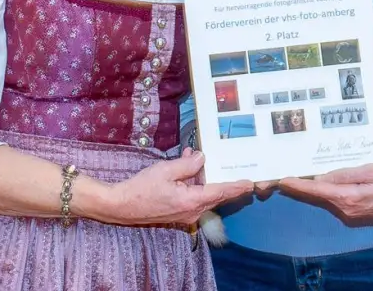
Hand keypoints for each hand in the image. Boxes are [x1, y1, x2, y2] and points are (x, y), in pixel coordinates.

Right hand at [88, 150, 252, 228]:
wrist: (121, 206)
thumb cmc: (141, 188)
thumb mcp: (165, 170)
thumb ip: (187, 165)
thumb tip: (202, 158)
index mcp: (192, 200)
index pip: (221, 192)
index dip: (236, 187)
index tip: (250, 183)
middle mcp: (192, 211)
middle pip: (215, 195)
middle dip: (224, 182)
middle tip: (237, 170)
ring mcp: (185, 214)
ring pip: (203, 195)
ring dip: (203, 178)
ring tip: (196, 158)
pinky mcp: (177, 213)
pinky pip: (192, 197)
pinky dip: (193, 183)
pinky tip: (186, 167)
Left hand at [279, 164, 372, 220]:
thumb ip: (348, 174)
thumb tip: (324, 176)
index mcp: (350, 198)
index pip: (318, 190)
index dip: (299, 185)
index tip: (283, 180)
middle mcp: (346, 210)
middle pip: (318, 195)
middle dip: (300, 186)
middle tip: (282, 175)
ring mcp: (350, 214)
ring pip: (325, 198)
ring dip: (312, 188)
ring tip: (297, 174)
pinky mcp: (354, 213)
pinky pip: (334, 200)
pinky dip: (324, 191)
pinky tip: (318, 182)